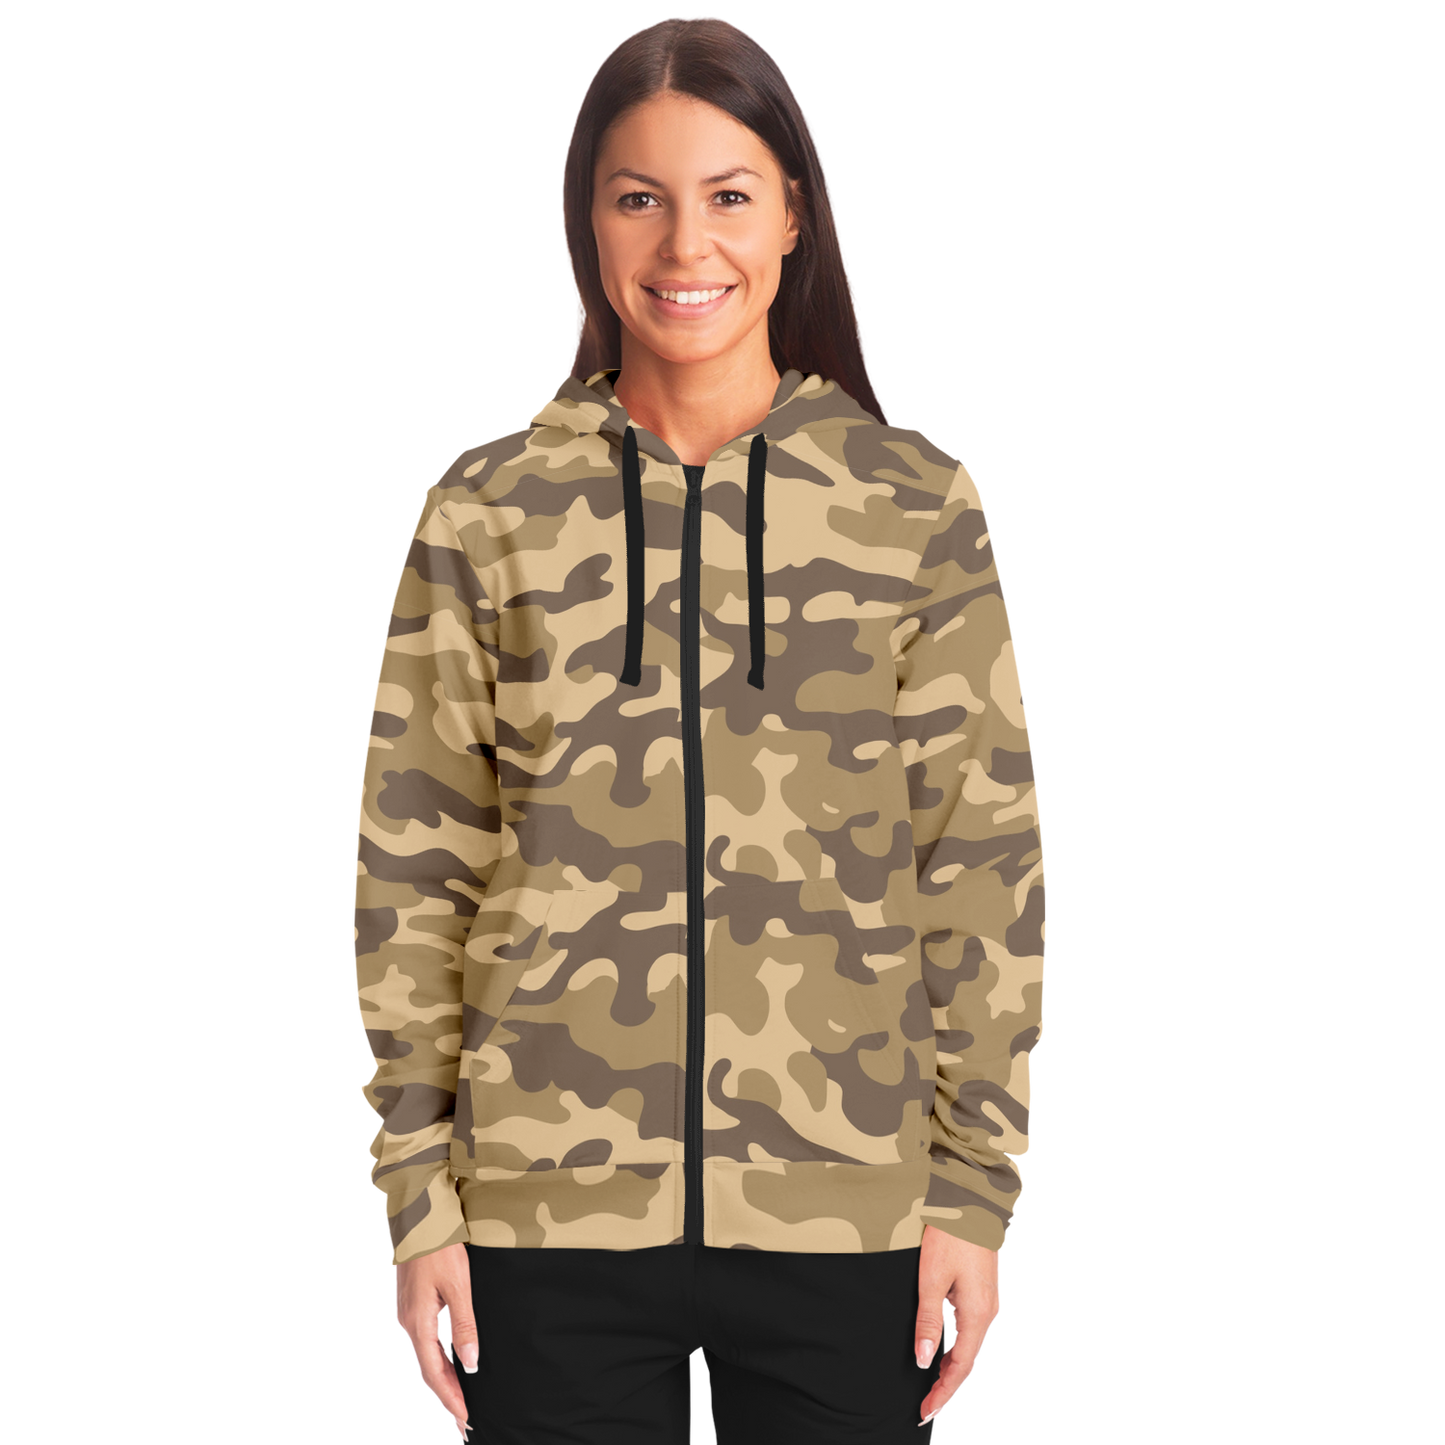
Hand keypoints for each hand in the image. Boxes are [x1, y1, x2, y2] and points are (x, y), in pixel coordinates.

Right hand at [393, 1242, 477, 1440]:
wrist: (418, 1221)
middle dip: (445, 1397)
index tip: (464, 1420)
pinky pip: (424, 1344)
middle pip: (427, 1372)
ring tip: (458, 1402)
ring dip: (442, 1381)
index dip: (450, 1398)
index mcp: (418, 1324)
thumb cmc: (439, 1250)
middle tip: (462, 1422)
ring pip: (425, 1358)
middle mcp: (408, 1325)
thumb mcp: (458, 1286)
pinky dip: (437, 1362)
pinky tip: (448, 1366)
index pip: (435, 1374)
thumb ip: (463, 1326)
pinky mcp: (410, 1307)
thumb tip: (470, 1364)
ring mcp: (407, 1316)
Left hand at [914, 1224, 1001, 1425]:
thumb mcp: (931, 1278)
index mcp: (978, 1315)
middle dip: (948, 1387)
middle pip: (970, 1362)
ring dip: (954, 1369)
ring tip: (933, 1388)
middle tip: (927, 1408)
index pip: (961, 1368)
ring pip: (973, 1347)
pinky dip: (960, 1349)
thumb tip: (925, 1362)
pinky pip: (974, 1332)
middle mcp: (990, 1313)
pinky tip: (946, 1352)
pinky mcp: (986, 1292)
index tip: (927, 1412)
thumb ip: (929, 1321)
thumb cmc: (949, 1237)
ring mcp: (991, 1302)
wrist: (971, 1203)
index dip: (945, 1393)